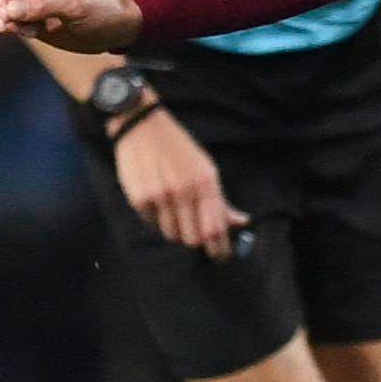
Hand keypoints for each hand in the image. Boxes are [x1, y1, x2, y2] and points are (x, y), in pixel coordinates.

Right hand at [0, 0, 141, 51]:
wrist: (114, 30)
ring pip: (1, 3)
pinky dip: (11, 27)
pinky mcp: (29, 19)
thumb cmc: (101, 8)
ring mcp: (30, 0)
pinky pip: (8, 20)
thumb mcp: (75, 4)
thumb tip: (8, 10)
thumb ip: (41, 5)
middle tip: (5, 18)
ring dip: (2, 17)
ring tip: (21, 29)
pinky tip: (31, 33)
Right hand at [112, 108, 246, 259]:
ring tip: (171, 207)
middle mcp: (184, 190)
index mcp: (205, 181)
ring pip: (171, 234)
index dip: (220, 248)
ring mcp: (160, 195)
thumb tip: (241, 221)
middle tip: (192, 229)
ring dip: (174, 228)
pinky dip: (156, 217)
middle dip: (195, 239)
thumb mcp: (204, 168)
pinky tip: (155, 197)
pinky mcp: (139, 198)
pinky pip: (152, 223)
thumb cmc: (177, 148)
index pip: (215, 228)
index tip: (220, 256)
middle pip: (193, 238)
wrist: (141, 125)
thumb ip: (220, 199)